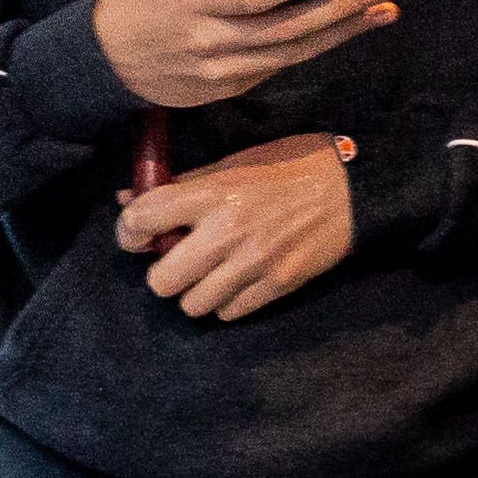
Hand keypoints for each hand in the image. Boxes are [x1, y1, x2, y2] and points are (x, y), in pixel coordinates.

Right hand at [89, 0, 397, 107]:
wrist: (108, 55)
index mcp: (196, 1)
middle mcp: (211, 42)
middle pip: (286, 29)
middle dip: (340, 11)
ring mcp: (220, 73)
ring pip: (291, 54)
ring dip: (340, 33)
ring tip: (379, 13)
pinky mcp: (226, 90)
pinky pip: (275, 66)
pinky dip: (310, 47)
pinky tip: (339, 30)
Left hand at [117, 131, 360, 322]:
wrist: (351, 187)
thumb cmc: (288, 167)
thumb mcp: (232, 163)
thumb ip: (181, 185)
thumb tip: (126, 196)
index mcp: (210, 193)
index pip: (140, 221)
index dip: (130, 231)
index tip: (141, 234)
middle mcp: (226, 232)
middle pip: (160, 281)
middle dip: (162, 272)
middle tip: (178, 259)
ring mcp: (253, 264)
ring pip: (192, 306)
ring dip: (194, 291)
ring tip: (209, 273)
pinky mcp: (277, 285)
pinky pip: (228, 313)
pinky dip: (226, 302)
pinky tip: (236, 281)